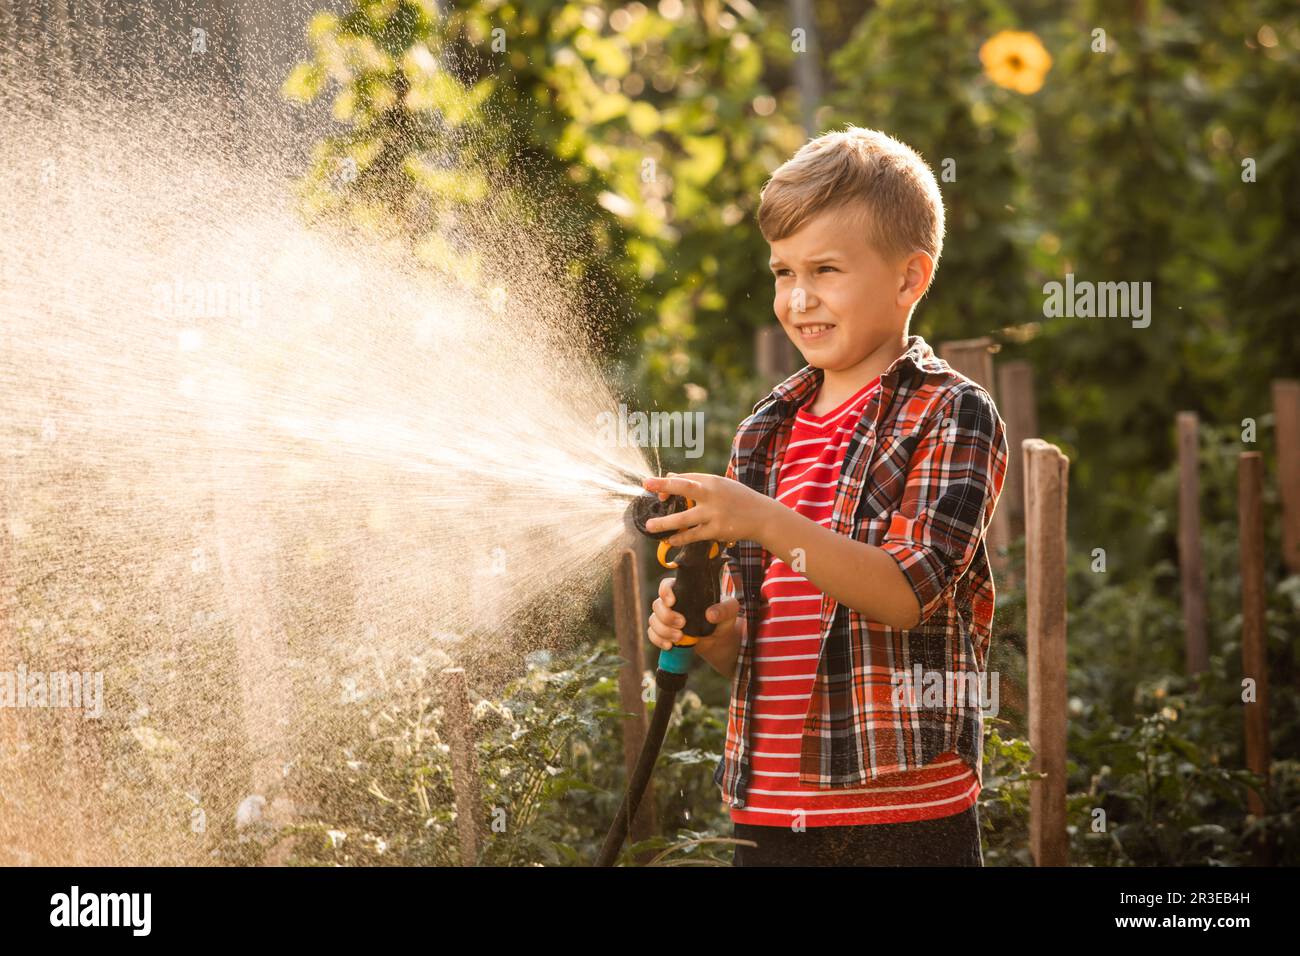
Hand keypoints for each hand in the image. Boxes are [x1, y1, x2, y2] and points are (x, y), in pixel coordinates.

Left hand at [641, 472, 771, 546]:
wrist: (762, 516)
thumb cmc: (738, 498)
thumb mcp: (720, 485)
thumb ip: (697, 482)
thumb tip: (670, 478)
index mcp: (712, 480)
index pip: (684, 478)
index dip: (666, 483)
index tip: (651, 486)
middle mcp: (712, 494)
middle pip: (684, 487)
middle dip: (664, 486)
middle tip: (646, 485)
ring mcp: (714, 513)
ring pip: (684, 518)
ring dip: (665, 523)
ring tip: (649, 526)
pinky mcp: (717, 530)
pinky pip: (693, 535)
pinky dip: (680, 538)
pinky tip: (669, 541)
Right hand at [647, 575, 739, 650]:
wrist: (719, 639)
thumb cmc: (723, 618)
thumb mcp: (729, 610)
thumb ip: (724, 609)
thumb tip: (710, 614)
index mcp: (685, 591)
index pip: (667, 585)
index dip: (665, 591)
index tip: (672, 601)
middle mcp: (672, 603)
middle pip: (657, 604)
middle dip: (666, 616)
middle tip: (682, 624)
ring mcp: (666, 619)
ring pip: (653, 620)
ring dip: (663, 630)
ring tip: (679, 638)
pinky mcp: (665, 633)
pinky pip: (652, 634)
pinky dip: (658, 640)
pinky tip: (669, 646)